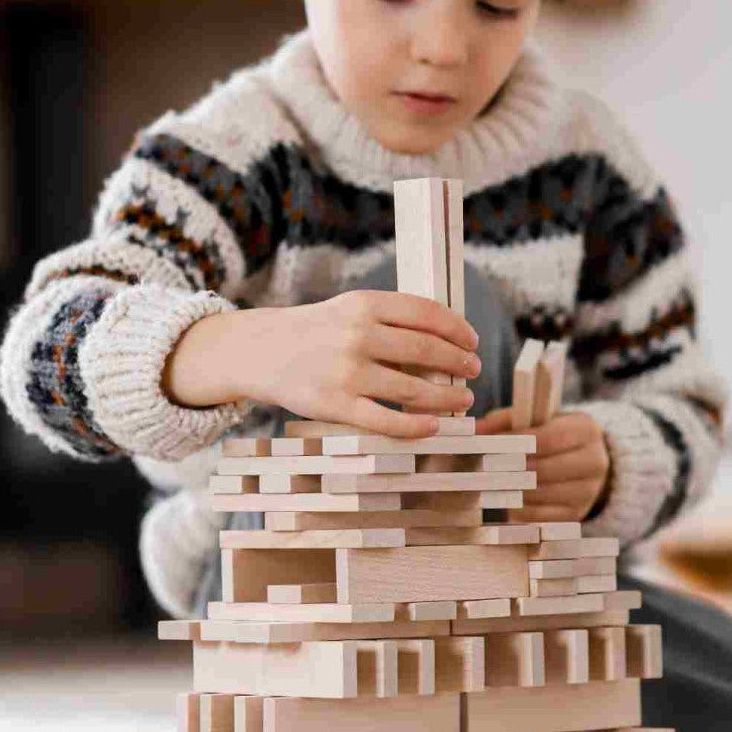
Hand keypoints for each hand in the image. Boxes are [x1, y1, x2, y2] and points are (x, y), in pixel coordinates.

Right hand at [163, 290, 479, 437]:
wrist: (258, 351)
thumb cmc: (314, 332)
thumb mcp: (348, 311)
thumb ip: (389, 320)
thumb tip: (445, 343)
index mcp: (363, 304)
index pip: (425, 313)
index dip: (457, 329)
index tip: (471, 342)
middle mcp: (356, 334)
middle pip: (426, 350)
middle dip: (458, 363)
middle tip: (474, 371)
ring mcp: (346, 372)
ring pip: (413, 389)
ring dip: (446, 397)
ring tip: (463, 400)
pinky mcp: (335, 405)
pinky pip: (386, 420)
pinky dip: (416, 426)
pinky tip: (433, 426)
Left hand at [476, 408, 610, 521]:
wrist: (585, 463)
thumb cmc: (554, 436)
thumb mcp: (539, 420)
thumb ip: (508, 420)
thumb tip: (478, 428)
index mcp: (587, 430)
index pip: (549, 438)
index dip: (517, 442)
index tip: (491, 443)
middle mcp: (594, 461)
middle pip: (545, 469)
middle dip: (512, 468)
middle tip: (486, 466)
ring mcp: (588, 491)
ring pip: (541, 494)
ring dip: (513, 489)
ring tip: (492, 482)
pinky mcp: (577, 514)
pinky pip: (541, 516)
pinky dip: (520, 509)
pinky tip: (508, 499)